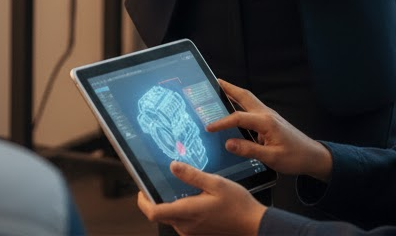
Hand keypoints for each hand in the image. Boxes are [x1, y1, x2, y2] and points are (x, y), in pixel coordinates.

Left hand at [136, 161, 265, 235]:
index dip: (143, 201)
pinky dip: (180, 209)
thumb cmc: (237, 204)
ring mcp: (193, 232)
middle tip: (159, 180)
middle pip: (160, 215)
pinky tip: (191, 195)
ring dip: (169, 203)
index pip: (154, 212)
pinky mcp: (200, 233)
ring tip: (177, 184)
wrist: (254, 225)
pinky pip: (182, 222)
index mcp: (187, 213)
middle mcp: (186, 226)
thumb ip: (192, 175)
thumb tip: (172, 166)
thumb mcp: (215, 183)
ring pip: (171, 218)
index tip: (142, 187)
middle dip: (155, 199)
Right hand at [207, 79, 332, 180]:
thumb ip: (249, 150)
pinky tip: (235, 107)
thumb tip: (228, 143)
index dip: (222, 122)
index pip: (238, 118)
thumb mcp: (272, 158)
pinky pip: (252, 107)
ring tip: (220, 90)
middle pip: (244, 96)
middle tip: (213, 82)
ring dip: (234, 92)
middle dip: (228, 88)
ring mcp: (269, 115)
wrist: (313, 156)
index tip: (209, 127)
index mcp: (266, 122)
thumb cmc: (295, 158)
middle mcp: (266, 113)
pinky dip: (240, 102)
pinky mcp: (271, 120)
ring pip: (248, 99)